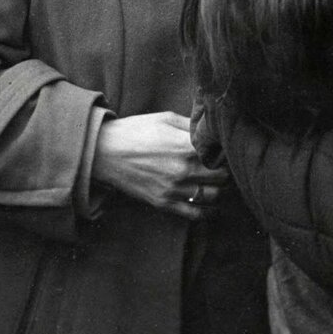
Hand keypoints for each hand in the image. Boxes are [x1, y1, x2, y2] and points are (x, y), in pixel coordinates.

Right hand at [91, 112, 229, 220]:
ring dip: (221, 190)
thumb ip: (192, 126)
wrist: (104, 152)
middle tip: (225, 166)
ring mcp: (173, 189)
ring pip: (214, 197)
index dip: (228, 152)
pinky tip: (209, 203)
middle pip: (223, 177)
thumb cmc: (135, 131)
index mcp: (186, 146)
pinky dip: (208, 211)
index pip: (223, 154)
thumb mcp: (166, 119)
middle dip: (227, 171)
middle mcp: (183, 170)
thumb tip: (212, 129)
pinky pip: (195, 214)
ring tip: (218, 182)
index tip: (227, 150)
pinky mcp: (163, 203)